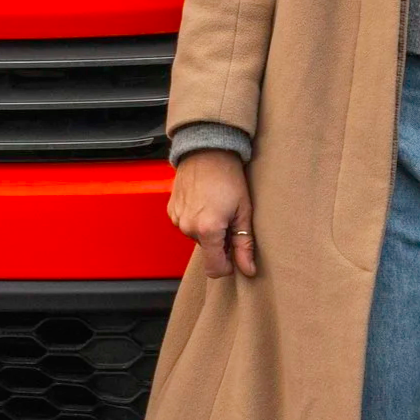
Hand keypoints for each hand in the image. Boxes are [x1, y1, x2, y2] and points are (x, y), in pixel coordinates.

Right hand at [167, 150, 257, 278]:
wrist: (207, 149)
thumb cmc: (228, 176)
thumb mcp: (243, 211)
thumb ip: (244, 245)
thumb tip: (248, 270)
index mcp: (207, 230)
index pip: (214, 268)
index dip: (228, 266)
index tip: (236, 254)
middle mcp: (188, 227)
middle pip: (207, 251)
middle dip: (220, 242)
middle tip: (230, 219)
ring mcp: (177, 218)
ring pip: (196, 237)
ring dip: (207, 230)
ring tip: (217, 206)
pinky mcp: (171, 210)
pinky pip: (186, 224)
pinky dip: (196, 219)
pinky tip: (205, 201)